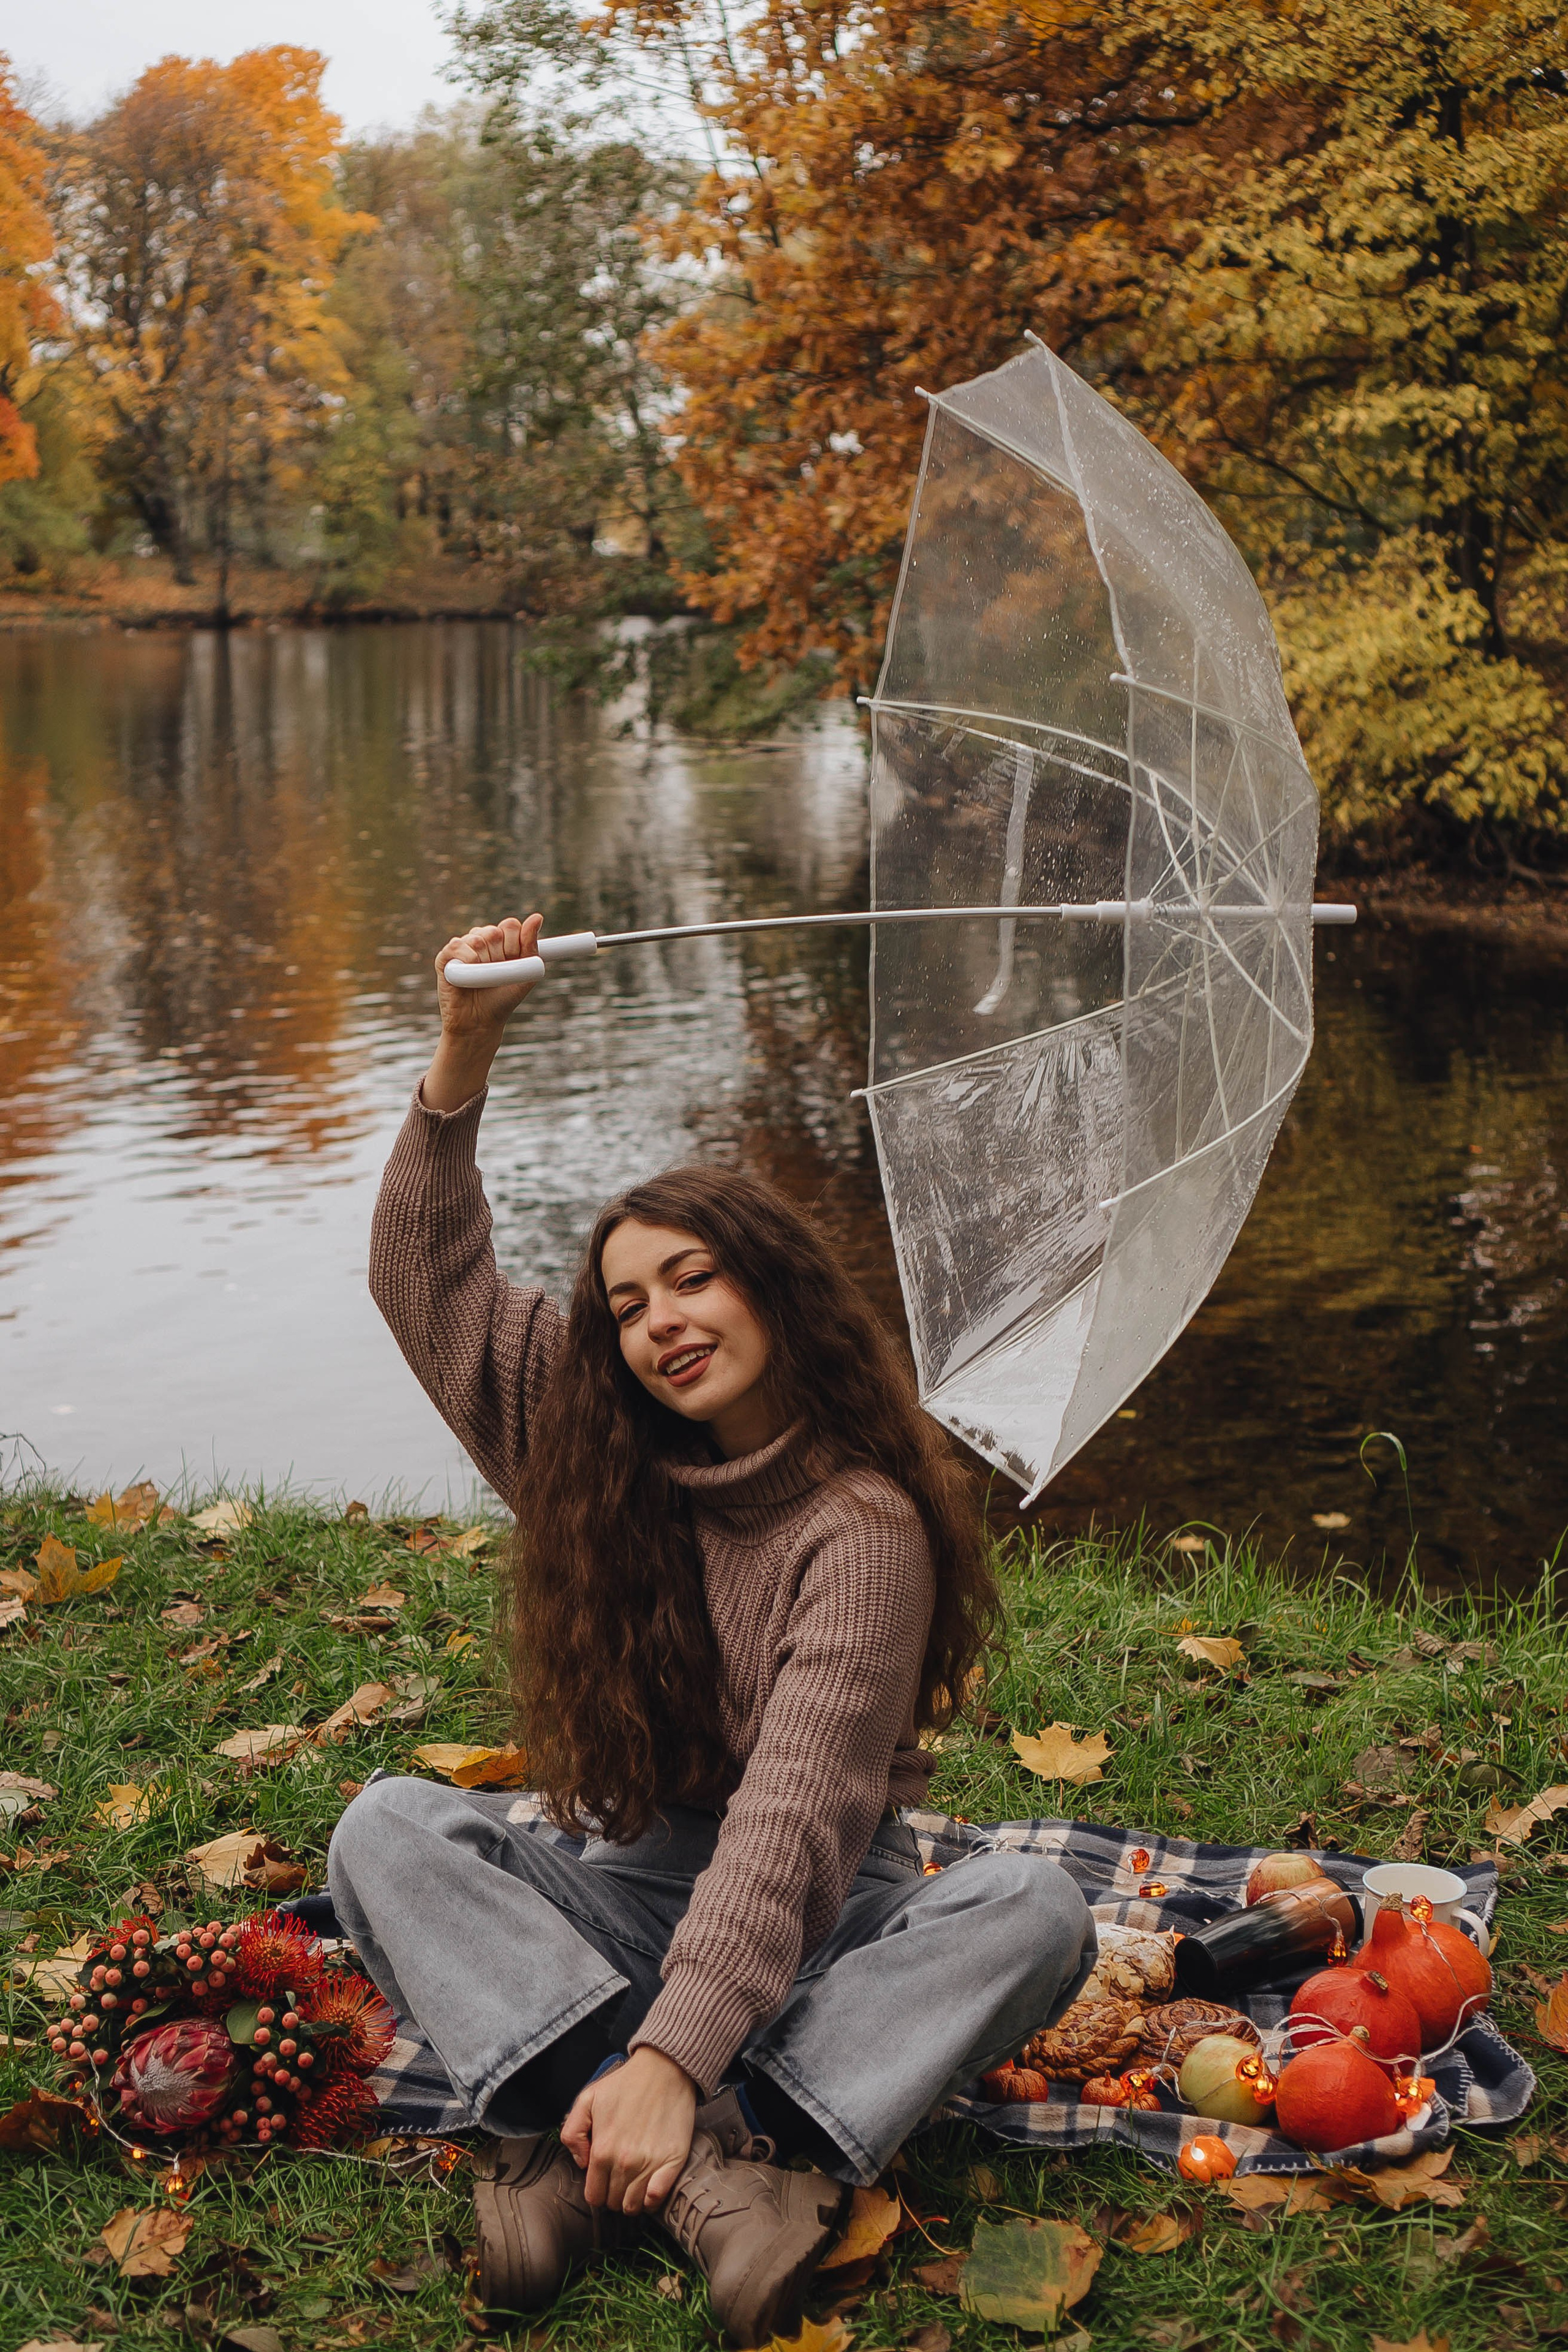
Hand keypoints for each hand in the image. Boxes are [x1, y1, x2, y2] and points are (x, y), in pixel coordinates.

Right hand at [435, 915, 543, 1038]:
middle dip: (499, 955)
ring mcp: (462, 948)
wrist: (481, 1023)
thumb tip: (537, 916)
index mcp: (500, 942)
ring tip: (481, 978)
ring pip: (477, 939)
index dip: (514, 944)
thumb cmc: (502, 999)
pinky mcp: (444, 958)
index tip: (513, 962)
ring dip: (484, 961)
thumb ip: (531, 945)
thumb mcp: (525, 973)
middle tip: (495, 974)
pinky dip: (467, 960)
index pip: (510, 925)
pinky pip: (457, 945)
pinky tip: (468, 976)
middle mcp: (480, 941)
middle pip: (493, 931)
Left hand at [560, 2047, 696, 2214]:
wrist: (665, 2069)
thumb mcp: (587, 2099)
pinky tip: (650, 2187)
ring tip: (634, 2183)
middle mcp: (624, 2162)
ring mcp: (649, 2164)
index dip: (597, 2191)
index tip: (603, 2181)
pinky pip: (657, 2198)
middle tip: (619, 2177)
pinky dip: (652, 2199)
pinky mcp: (672, 2162)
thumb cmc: (626, 2084)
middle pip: (614, 2203)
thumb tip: (581, 2164)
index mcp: (602, 2150)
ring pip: (634, 2205)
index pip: (594, 2196)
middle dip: (614, 2194)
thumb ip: (572, 2133)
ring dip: (632, 2199)